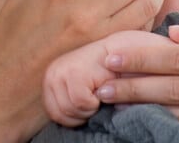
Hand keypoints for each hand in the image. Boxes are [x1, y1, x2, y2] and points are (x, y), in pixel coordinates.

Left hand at [42, 30, 171, 126]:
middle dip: (81, 114)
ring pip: (70, 110)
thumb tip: (58, 122)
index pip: (53, 113)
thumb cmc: (109, 77)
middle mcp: (52, 73)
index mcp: (51, 78)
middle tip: (97, 97)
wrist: (127, 55)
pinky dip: (95, 102)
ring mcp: (61, 71)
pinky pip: (81, 102)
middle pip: (59, 115)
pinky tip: (103, 89)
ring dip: (90, 108)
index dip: (74, 117)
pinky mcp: (75, 73)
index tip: (90, 103)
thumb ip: (68, 102)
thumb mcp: (81, 92)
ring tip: (100, 92)